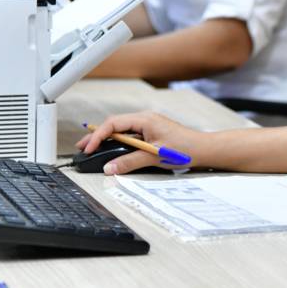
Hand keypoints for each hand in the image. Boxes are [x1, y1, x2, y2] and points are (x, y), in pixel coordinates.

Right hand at [76, 111, 202, 173]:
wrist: (204, 149)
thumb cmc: (184, 148)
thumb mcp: (154, 156)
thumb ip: (130, 161)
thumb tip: (109, 167)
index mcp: (144, 119)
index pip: (114, 124)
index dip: (98, 135)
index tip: (89, 148)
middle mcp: (145, 120)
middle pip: (115, 125)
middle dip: (97, 136)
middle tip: (82, 147)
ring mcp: (148, 127)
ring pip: (121, 131)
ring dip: (107, 140)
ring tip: (91, 149)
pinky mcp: (151, 134)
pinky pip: (130, 137)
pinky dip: (118, 144)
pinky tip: (112, 151)